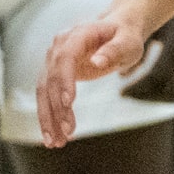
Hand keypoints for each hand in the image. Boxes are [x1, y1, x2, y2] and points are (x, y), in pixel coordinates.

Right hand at [38, 14, 147, 147]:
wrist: (116, 30)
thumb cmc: (125, 37)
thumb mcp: (128, 43)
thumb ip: (115, 50)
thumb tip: (97, 61)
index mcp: (77, 35)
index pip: (65, 58)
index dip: (65, 80)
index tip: (70, 102)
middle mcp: (58, 47)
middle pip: (52, 79)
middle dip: (57, 108)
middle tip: (67, 133)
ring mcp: (53, 60)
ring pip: (44, 92)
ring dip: (48, 118)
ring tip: (55, 143)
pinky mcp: (54, 74)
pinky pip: (48, 97)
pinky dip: (50, 117)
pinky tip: (55, 136)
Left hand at [121, 0, 173, 103]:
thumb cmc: (161, 1)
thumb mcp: (147, 22)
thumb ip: (135, 48)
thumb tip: (121, 76)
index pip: (156, 77)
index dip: (137, 88)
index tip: (121, 92)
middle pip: (170, 88)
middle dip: (146, 95)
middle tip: (126, 94)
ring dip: (161, 96)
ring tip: (140, 94)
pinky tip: (157, 90)